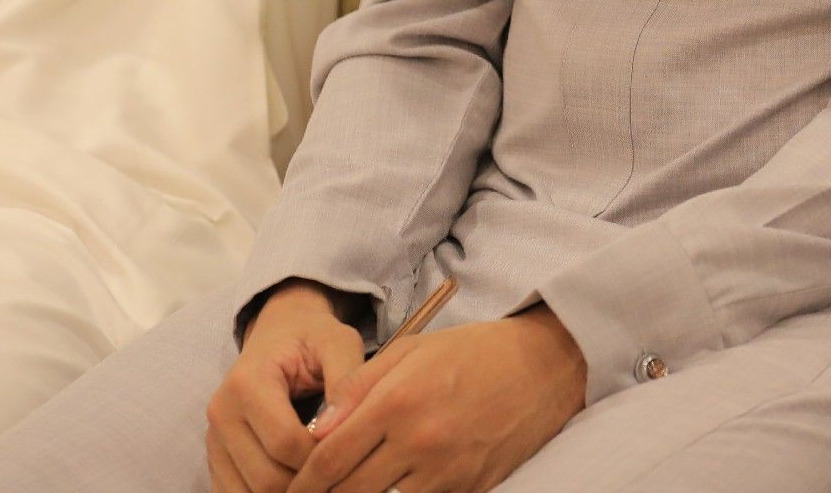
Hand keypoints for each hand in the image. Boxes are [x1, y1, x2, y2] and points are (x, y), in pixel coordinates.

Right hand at [206, 282, 365, 492]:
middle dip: (308, 482)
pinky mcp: (214, 456)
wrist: (281, 333)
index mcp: (247, 383)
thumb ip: (347, 380)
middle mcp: (221, 413)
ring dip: (290, 492)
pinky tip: (297, 482)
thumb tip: (342, 428)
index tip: (349, 450)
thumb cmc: (313, 338)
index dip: (322, 456)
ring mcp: (213, 438)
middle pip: (266, 478)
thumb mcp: (338, 343)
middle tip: (339, 471)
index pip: (285, 443)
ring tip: (320, 477)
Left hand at [289, 305, 587, 492]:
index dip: (300, 484)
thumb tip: (315, 430)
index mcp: (397, 402)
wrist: (542, 366)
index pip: (328, 459)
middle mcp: (420, 442)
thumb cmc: (471, 352)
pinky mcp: (471, 489)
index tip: (288, 491)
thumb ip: (356, 388)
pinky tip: (387, 490)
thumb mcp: (409, 351)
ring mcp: (448, 472)